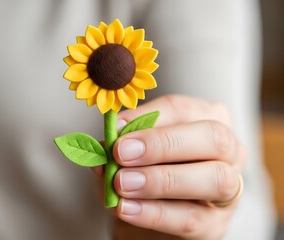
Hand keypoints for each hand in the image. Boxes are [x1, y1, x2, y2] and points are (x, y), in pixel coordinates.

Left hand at [112, 95, 245, 239]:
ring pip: (212, 179)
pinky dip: (154, 213)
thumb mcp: (136, 150)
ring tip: (122, 183)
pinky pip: (190, 218)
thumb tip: (111, 135)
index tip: (117, 129)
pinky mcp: (215, 224)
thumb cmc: (148, 170)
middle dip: (163, 144)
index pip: (184, 109)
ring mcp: (229, 190)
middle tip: (122, 153)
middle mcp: (229, 151)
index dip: (149, 117)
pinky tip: (126, 208)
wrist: (152, 215)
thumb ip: (127, 140)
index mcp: (208, 120)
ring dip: (160, 180)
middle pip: (213, 138)